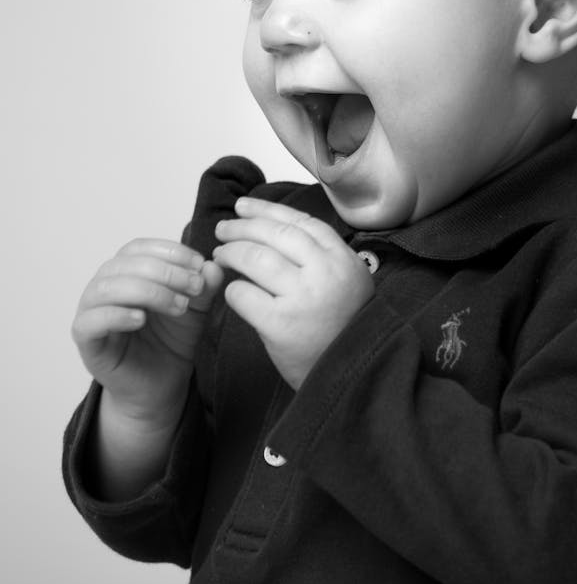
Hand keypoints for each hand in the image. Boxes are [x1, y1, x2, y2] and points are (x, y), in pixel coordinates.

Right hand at [72, 239, 223, 424]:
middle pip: (124, 264)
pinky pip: (91, 321)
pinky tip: (141, 319)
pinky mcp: (86, 340)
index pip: (138, 247)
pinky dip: (116, 315)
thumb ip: (204, 287)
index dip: (168, 250)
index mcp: (126, 271)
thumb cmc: (171, 340)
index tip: (198, 263)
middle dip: (165, 272)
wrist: (162, 384)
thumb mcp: (195, 309)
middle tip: (194, 287)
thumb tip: (213, 265)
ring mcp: (91, 311)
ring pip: (106, 288)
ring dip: (147, 291)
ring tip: (178, 306)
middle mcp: (104, 286)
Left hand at [213, 199, 374, 389]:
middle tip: (223, 229)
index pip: (299, 222)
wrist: (349, 377)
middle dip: (242, 227)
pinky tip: (232, 292)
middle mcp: (325, 272)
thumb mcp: (348, 282)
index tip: (244, 206)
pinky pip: (244, 295)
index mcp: (343, 259)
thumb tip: (272, 229)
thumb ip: (320, 257)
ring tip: (220, 255)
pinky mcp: (280, 324)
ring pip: (255, 258)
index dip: (267, 210)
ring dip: (231, 252)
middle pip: (274, 234)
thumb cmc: (342, 329)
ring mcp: (303, 297)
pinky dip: (232, 290)